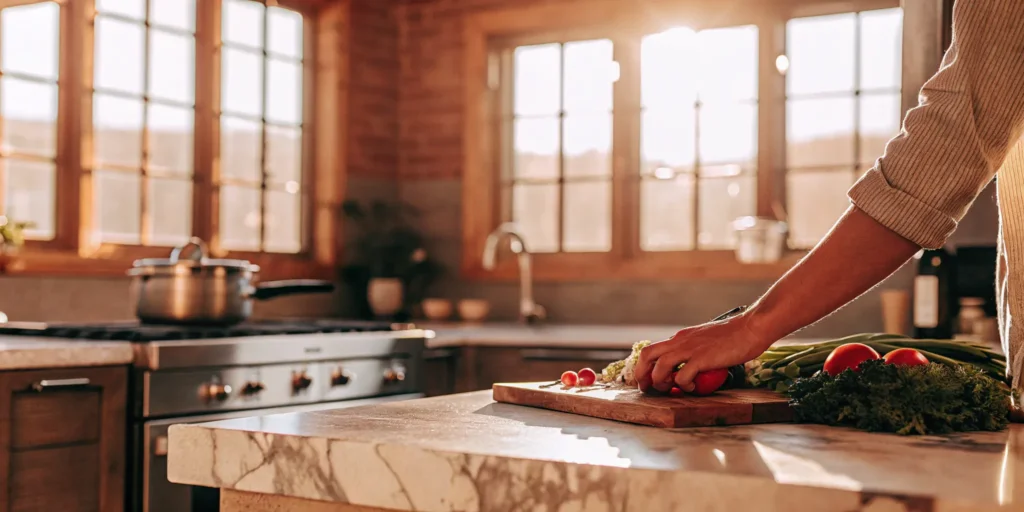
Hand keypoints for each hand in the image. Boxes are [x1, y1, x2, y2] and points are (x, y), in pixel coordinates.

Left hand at [635, 313, 772, 393]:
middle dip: (642, 374)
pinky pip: (683, 376)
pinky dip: (684, 385)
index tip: (645, 381)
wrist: (750, 328)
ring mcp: (690, 349)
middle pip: (646, 355)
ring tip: (671, 389)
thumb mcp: (704, 341)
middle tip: (647, 389)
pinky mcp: (703, 358)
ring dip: (660, 381)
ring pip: (660, 366)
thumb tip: (685, 368)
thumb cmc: (733, 336)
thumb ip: (692, 351)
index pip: (651, 350)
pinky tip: (693, 387)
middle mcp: (680, 341)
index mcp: (679, 337)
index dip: (643, 367)